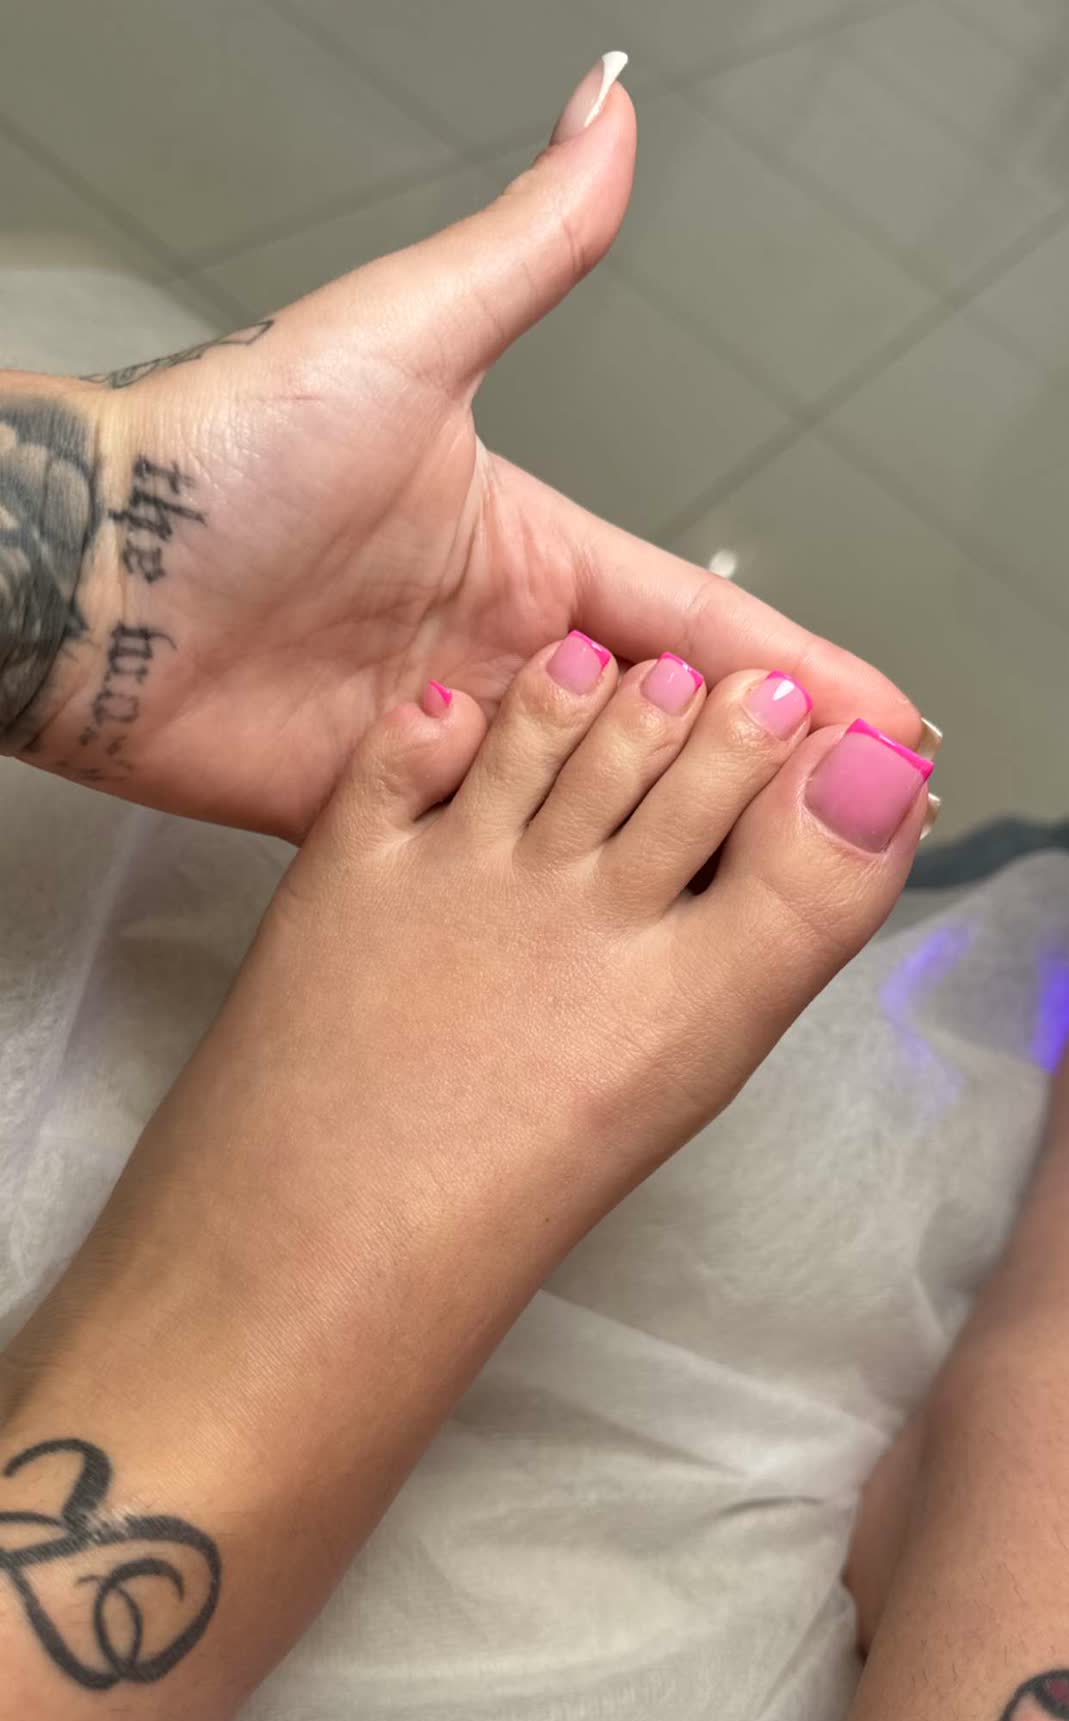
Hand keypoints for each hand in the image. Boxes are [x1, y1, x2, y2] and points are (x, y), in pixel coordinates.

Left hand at [7, 59, 921, 838]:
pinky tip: (641, 927)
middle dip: (767, 773)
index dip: (798, 676)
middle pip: (665, 732)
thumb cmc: (223, 456)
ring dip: (689, 842)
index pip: (696, 625)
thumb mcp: (401, 341)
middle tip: (866, 823)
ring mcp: (451, 748)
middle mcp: (499, 655)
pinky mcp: (392, 822)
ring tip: (790, 886)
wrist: (87, 585)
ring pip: (600, 810)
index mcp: (525, 553)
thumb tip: (605, 119)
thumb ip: (523, 255)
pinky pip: (506, 866)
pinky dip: (573, 891)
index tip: (885, 723)